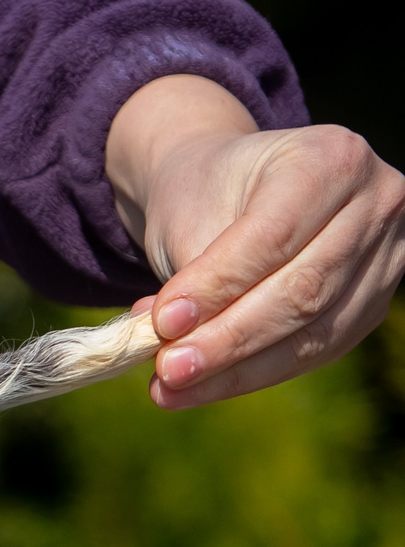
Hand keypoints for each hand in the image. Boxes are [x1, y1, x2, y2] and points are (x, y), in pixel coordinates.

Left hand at [105, 74, 404, 408]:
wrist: (233, 186)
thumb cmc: (209, 191)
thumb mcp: (190, 212)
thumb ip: (192, 274)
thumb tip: (169, 342)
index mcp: (330, 159)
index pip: (273, 237)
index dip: (218, 287)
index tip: (163, 323)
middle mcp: (376, 201)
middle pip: (303, 290)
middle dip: (228, 339)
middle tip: (168, 370)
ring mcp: (387, 255)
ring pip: (314, 330)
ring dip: (239, 369)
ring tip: (173, 387)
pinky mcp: (373, 302)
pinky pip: (319, 349)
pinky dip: (258, 372)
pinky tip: (208, 386)